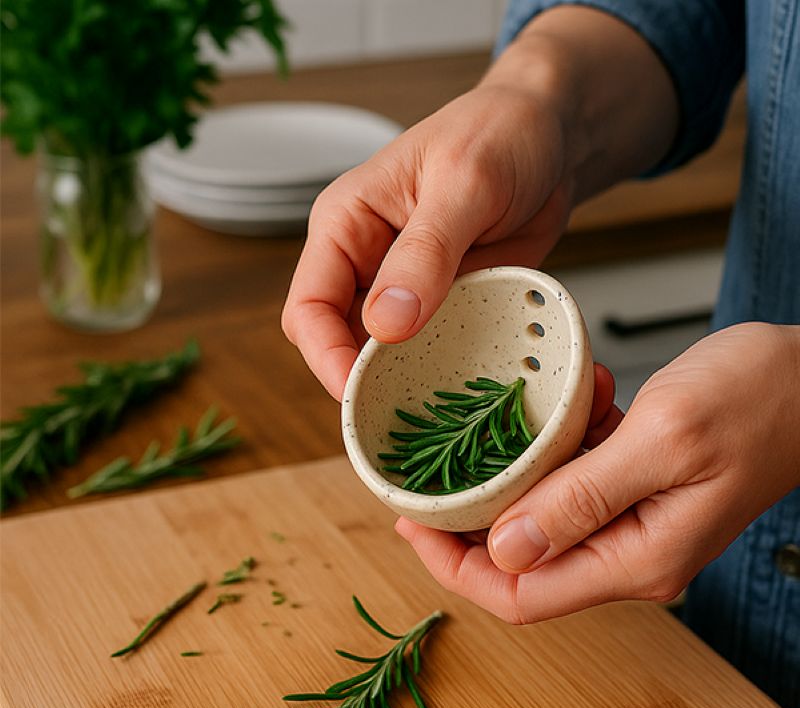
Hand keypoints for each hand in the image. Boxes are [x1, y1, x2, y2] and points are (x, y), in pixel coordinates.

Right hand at [282, 80, 570, 399]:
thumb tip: (386, 325)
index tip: (357, 393)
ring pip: (382, 355)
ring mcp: (404, 288)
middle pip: (337, 341)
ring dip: (403, 384)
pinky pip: (429, 351)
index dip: (325, 356)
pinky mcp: (441, 304)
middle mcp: (364, 262)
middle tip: (398, 419)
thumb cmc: (500, 134)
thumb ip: (425, 253)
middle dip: (360, 381)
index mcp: (345, 224)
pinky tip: (463, 391)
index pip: (308, 306)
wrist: (551, 136)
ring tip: (434, 415)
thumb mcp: (464, 183)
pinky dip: (441, 373)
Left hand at [396, 323, 799, 623]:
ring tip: (494, 426)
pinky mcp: (633, 488)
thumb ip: (582, 499)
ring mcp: (631, 521)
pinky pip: (571, 479)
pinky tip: (567, 404)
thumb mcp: (662, 440)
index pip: (521, 595)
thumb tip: (506, 548)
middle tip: (427, 476)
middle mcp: (630, 552)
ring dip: (512, 473)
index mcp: (637, 559)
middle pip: (520, 561)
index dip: (455, 568)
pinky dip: (554, 445)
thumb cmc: (760, 400)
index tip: (412, 524)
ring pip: (540, 516)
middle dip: (467, 522)